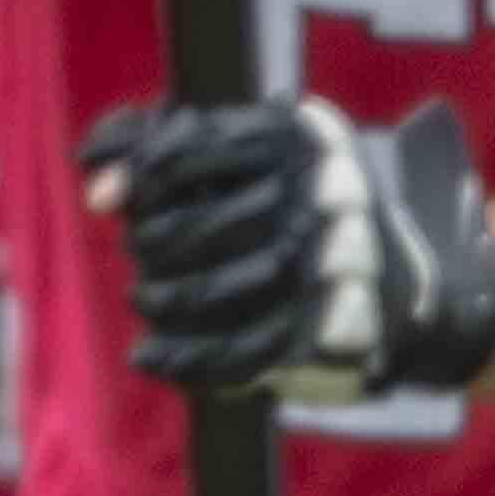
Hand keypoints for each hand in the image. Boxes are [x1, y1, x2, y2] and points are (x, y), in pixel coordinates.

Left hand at [86, 91, 494, 402]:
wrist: (401, 289)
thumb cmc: (300, 212)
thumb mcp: (252, 160)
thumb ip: (165, 148)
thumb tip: (93, 177)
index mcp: (301, 139)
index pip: (190, 149)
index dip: (138, 175)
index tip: (104, 197)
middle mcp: (324, 197)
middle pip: (193, 225)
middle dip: (149, 244)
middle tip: (139, 255)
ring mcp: (330, 270)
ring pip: (207, 290)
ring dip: (159, 299)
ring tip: (146, 297)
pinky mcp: (327, 336)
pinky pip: (232, 352)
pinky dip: (179, 356)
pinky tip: (150, 354)